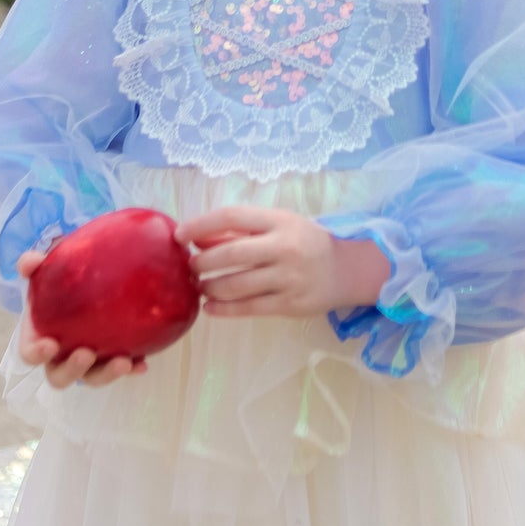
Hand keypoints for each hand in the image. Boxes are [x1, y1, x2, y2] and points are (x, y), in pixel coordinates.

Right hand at [14, 249, 148, 387]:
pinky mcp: (110, 360)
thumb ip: (32, 265)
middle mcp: (60, 357)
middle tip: (87, 354)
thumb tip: (31, 261)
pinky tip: (142, 364)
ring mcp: (87, 363)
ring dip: (107, 374)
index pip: (30, 355)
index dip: (37, 354)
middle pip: (60, 376)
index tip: (50, 344)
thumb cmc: (56, 283)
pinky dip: (131, 368)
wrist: (82, 285)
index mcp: (39, 339)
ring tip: (124, 362)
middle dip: (73, 370)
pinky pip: (120, 369)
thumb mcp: (44, 270)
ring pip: (93, 377)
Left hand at [173, 206, 390, 321]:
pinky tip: (210, 307)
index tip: (179, 235)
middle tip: (190, 267)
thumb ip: (239, 230)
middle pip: (230, 254)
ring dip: (209, 288)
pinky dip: (223, 309)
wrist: (345, 269)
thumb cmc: (303, 241)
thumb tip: (196, 238)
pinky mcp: (290, 304)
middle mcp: (284, 247)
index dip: (200, 225)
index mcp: (279, 221)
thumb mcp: (276, 225)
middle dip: (202, 262)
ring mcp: (288, 278)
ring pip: (236, 285)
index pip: (231, 216)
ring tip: (201, 287)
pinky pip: (248, 308)